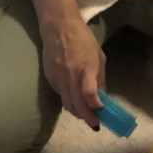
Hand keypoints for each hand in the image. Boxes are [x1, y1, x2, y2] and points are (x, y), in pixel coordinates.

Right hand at [40, 13, 105, 127]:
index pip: (90, 95)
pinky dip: (68, 101)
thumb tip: (103, 95)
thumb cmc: (83, 39)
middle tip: (95, 124)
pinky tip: (74, 99)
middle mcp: (71, 77)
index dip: (96, 106)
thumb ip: (100, 77)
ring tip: (85, 115)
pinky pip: (60, 95)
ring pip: (67, 104)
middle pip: (78, 106)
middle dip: (87, 118)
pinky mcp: (50, 79)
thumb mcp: (99, 56)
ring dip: (77, 113)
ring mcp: (58, 79)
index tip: (101, 110)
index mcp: (86, 70)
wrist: (58, 28)